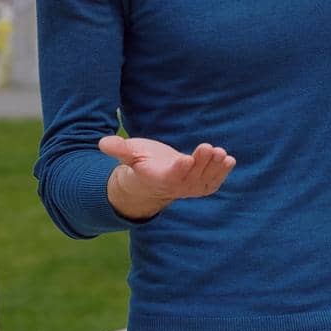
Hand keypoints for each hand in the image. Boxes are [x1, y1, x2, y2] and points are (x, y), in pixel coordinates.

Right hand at [100, 135, 234, 220]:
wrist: (151, 181)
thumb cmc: (140, 164)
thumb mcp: (129, 154)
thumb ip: (119, 149)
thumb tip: (102, 142)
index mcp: (159, 178)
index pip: (172, 175)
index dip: (180, 168)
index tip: (185, 159)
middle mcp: (177, 186)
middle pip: (192, 176)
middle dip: (201, 162)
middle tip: (209, 148)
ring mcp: (191, 188)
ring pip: (205, 179)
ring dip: (215, 167)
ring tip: (221, 153)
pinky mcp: (202, 185)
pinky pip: (214, 182)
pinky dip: (222, 173)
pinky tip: (229, 160)